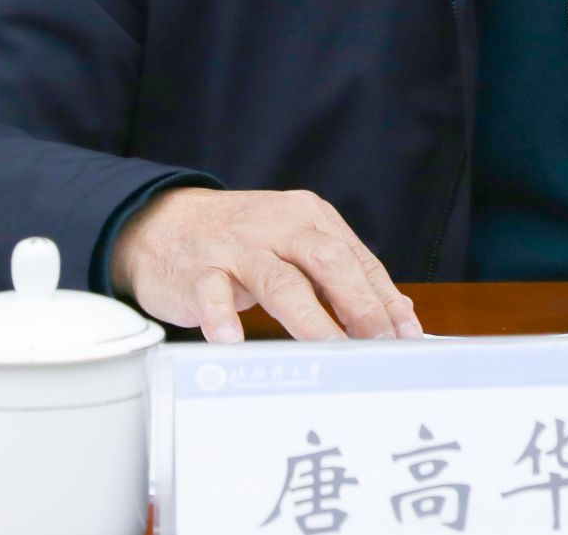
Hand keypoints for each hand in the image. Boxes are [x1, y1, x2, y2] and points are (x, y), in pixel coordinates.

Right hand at [110, 187, 423, 343]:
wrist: (162, 223)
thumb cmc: (241, 242)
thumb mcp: (295, 246)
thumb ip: (343, 276)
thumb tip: (398, 316)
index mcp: (309, 217)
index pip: (356, 259)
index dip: (384, 299)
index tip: (406, 337)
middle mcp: (278, 225)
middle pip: (327, 260)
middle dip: (358, 304)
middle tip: (379, 344)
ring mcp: (237, 247)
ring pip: (279, 281)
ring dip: (309, 318)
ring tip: (331, 349)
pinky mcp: (199, 270)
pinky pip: (212, 295)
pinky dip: (223, 318)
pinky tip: (232, 341)